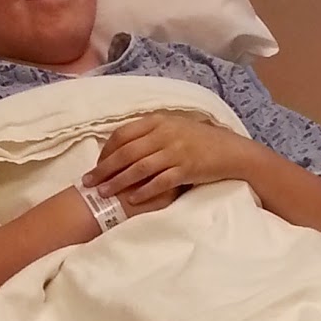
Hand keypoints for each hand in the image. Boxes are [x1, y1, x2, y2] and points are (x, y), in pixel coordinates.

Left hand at [85, 110, 253, 213]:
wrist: (231, 150)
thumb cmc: (200, 139)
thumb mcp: (175, 126)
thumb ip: (151, 131)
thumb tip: (123, 143)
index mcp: (159, 121)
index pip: (123, 134)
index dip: (105, 151)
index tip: (96, 165)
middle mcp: (165, 134)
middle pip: (126, 152)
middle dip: (104, 169)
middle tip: (88, 183)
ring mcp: (176, 151)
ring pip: (139, 168)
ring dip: (118, 182)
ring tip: (103, 194)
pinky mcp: (187, 169)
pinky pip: (160, 182)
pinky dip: (145, 191)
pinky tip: (133, 199)